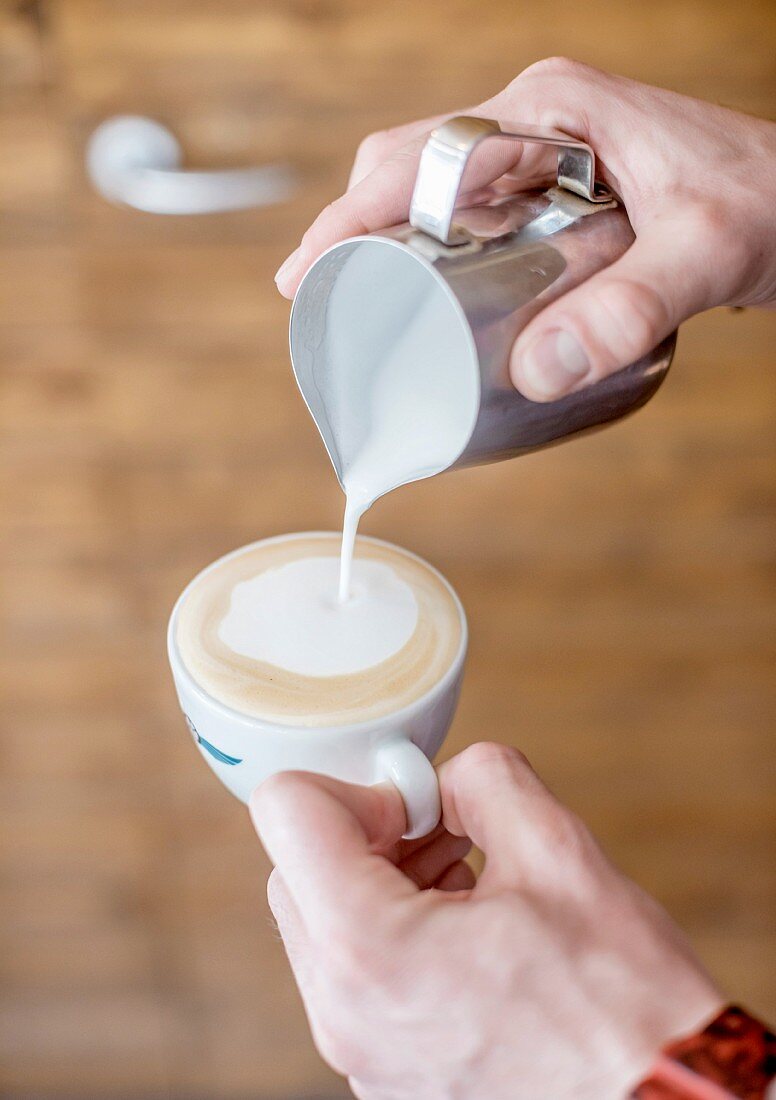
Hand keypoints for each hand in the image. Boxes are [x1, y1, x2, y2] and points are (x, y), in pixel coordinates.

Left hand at [250, 743, 722, 1098]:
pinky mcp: (384, 1076)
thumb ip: (483, 780)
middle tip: (442, 829)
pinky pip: (353, 979)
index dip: (357, 782)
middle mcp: (344, 1012)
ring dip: (380, 879)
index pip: (286, 810)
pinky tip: (467, 925)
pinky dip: (393, 933)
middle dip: (366, 830)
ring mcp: (360, 1055)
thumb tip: (445, 778)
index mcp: (370, 948)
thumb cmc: (624, 1010)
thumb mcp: (560, 854)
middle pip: (295, 870)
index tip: (418, 802)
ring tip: (465, 873)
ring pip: (322, 925)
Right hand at [275, 59, 775, 401]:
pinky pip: (471, 216)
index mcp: (549, 108)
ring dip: (389, 244)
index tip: (307, 273)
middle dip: (355, 230)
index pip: (421, 156)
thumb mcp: (703, 253)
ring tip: (357, 309)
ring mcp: (542, 154)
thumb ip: (631, 308)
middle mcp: (535, 122)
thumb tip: (537, 369)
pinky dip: (433, 254)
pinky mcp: (554, 190)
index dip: (353, 215)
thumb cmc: (767, 202)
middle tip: (318, 299)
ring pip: (434, 192)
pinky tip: (424, 299)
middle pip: (410, 167)